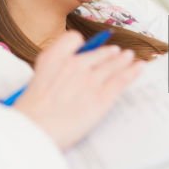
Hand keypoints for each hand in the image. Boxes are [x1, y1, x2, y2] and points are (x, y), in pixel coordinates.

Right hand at [15, 31, 143, 149]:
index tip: (84, 48)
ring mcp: (90, 80)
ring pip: (113, 65)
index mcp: (54, 58)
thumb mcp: (32, 82)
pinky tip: (139, 68)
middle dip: (108, 53)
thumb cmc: (29, 113)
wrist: (35, 129)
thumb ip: (50, 74)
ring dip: (124, 60)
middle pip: (98, 52)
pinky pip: (121, 80)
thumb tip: (62, 78)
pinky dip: (132, 72)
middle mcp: (74, 64)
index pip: (73, 39)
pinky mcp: (102, 98)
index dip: (80, 44)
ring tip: (130, 57)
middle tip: (116, 52)